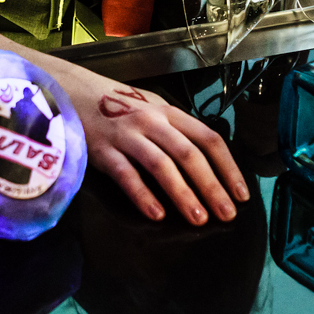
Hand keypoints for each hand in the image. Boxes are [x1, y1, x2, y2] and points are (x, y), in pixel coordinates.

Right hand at [51, 63, 250, 225]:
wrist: (73, 93)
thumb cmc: (119, 109)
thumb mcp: (153, 111)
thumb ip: (177, 133)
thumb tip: (210, 168)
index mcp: (170, 113)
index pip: (208, 139)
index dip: (228, 167)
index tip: (241, 194)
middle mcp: (152, 121)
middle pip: (189, 154)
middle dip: (211, 186)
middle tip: (226, 215)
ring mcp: (127, 135)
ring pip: (161, 165)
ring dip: (183, 193)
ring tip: (198, 219)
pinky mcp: (103, 150)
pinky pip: (126, 175)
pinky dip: (143, 195)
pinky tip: (157, 214)